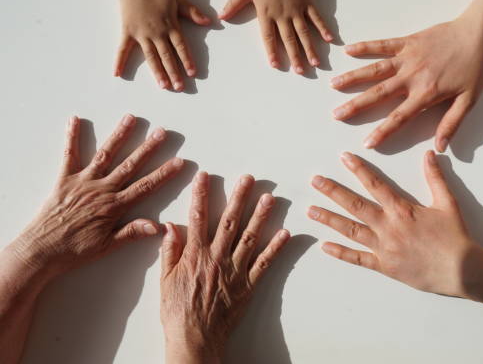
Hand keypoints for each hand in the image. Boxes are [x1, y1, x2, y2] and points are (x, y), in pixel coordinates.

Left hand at [8, 114, 183, 277]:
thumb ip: (131, 233)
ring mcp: (83, 181)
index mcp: (114, 206)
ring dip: (119, 136)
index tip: (178, 162)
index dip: (163, 174)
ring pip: (105, 155)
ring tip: (130, 119)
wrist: (41, 251)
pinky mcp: (64, 179)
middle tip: (161, 133)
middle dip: (147, 148)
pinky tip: (75, 120)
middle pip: (130, 165)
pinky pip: (69, 155)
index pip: (145, 187)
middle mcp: (101, 189)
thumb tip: (157, 226)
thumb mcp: (106, 246)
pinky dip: (72, 137)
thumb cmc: (74, 251)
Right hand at [113, 0, 209, 90]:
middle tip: (179, 87)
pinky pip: (123, 49)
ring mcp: (141, 34)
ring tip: (163, 86)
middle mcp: (156, 33)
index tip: (192, 73)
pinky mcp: (128, 32)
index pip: (181, 47)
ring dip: (157, 72)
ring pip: (151, 57)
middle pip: (167, 56)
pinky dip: (119, 61)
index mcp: (170, 26)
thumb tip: (208, 21)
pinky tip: (117, 74)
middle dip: (174, 72)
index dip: (187, 60)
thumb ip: (193, 12)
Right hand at [160, 173, 289, 362]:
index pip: (198, 218)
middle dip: (239, 197)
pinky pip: (264, 263)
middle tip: (248, 179)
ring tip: (269, 198)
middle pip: (229, 222)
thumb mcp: (165, 280)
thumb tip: (169, 226)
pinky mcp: (248, 285)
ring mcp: (235, 270)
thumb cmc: (177, 312)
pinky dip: (275, 248)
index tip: (205, 176)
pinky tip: (284, 233)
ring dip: (261, 216)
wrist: (194, 338)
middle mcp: (217, 257)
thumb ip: (169, 251)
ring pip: (250, 238)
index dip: (200, 195)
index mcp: (195, 255)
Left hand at [220, 0, 332, 73]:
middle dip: (295, 57)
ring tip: (315, 63)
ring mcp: (297, 9)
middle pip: (289, 39)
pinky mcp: (307, 2)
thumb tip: (221, 16)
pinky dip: (323, 28)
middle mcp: (283, 14)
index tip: (275, 65)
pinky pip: (316, 18)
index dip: (272, 51)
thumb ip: (234, 4)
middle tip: (300, 72)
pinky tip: (330, 40)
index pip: (269, 37)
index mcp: (266, 13)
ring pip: (304, 32)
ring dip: (310, 48)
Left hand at [309, 150, 475, 297]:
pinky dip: (340, 253)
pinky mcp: (385, 267)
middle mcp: (388, 227)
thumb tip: (429, 154)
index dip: (358, 169)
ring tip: (311, 211)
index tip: (343, 157)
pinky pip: (358, 259)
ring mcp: (384, 248)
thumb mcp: (447, 203)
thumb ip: (435, 178)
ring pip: (350, 231)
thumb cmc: (455, 237)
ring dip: (329, 219)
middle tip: (315, 181)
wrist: (463, 270)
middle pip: (355, 205)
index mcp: (402, 210)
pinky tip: (324, 246)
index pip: (375, 184)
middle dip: (333, 191)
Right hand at [331, 19, 482, 151]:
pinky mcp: (408, 42)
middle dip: (356, 106)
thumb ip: (452, 124)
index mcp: (426, 94)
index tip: (366, 143)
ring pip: (374, 70)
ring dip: (353, 78)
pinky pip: (383, 45)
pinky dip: (365, 46)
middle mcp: (412, 77)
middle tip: (337, 115)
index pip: (399, 117)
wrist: (480, 34)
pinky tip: (348, 50)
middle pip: (378, 94)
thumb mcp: (469, 100)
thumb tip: (440, 147)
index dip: (382, 132)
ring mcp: (407, 58)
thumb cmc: (476, 67)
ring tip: (333, 85)